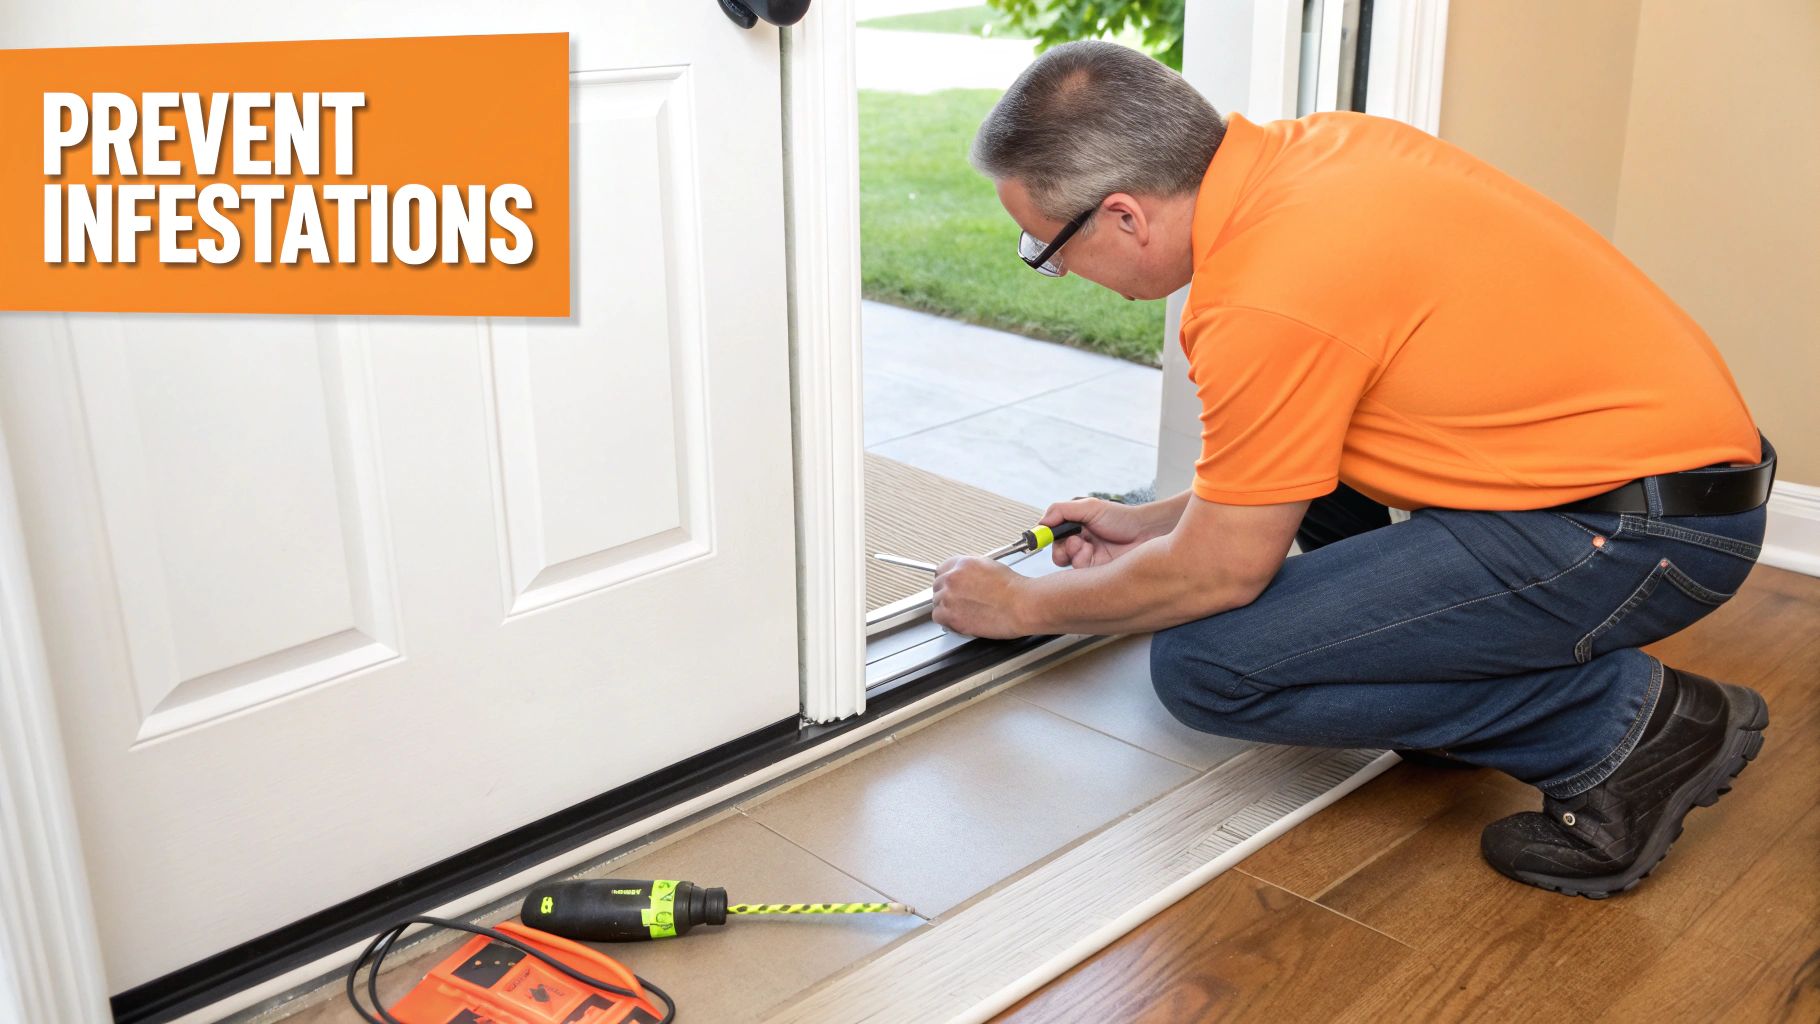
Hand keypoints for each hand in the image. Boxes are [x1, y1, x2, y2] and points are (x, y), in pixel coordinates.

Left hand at [931, 556, 1027, 637]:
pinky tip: (961, 619)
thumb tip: (965, 577)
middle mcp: (952, 578)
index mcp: (962, 564)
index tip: (952, 587)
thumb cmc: (1014, 589)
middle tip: (961, 601)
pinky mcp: (951, 616)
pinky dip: (947, 620)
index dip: (948, 580)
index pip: (942, 570)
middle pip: (937, 586)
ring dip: (947, 607)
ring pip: (936, 602)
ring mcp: (949, 597)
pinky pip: (938, 617)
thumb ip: (971, 570)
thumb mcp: (990, 566)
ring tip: (964, 611)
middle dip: (947, 594)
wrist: (1021, 605)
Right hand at [1041, 497, 1157, 567]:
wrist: (1146, 533)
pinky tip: (1093, 553)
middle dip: (1060, 549)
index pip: (1052, 536)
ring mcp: (1089, 560)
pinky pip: (1079, 575)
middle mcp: (1081, 545)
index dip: (1044, 537)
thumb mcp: (1089, 507)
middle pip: (1057, 554)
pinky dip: (1082, 562)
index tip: (1038, 538)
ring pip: (1067, 565)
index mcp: (1076, 528)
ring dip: (1073, 553)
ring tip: (1087, 545)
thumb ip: (1062, 510)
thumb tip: (1041, 521)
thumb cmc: (1122, 518)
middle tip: (1071, 542)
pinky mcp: (1096, 574)